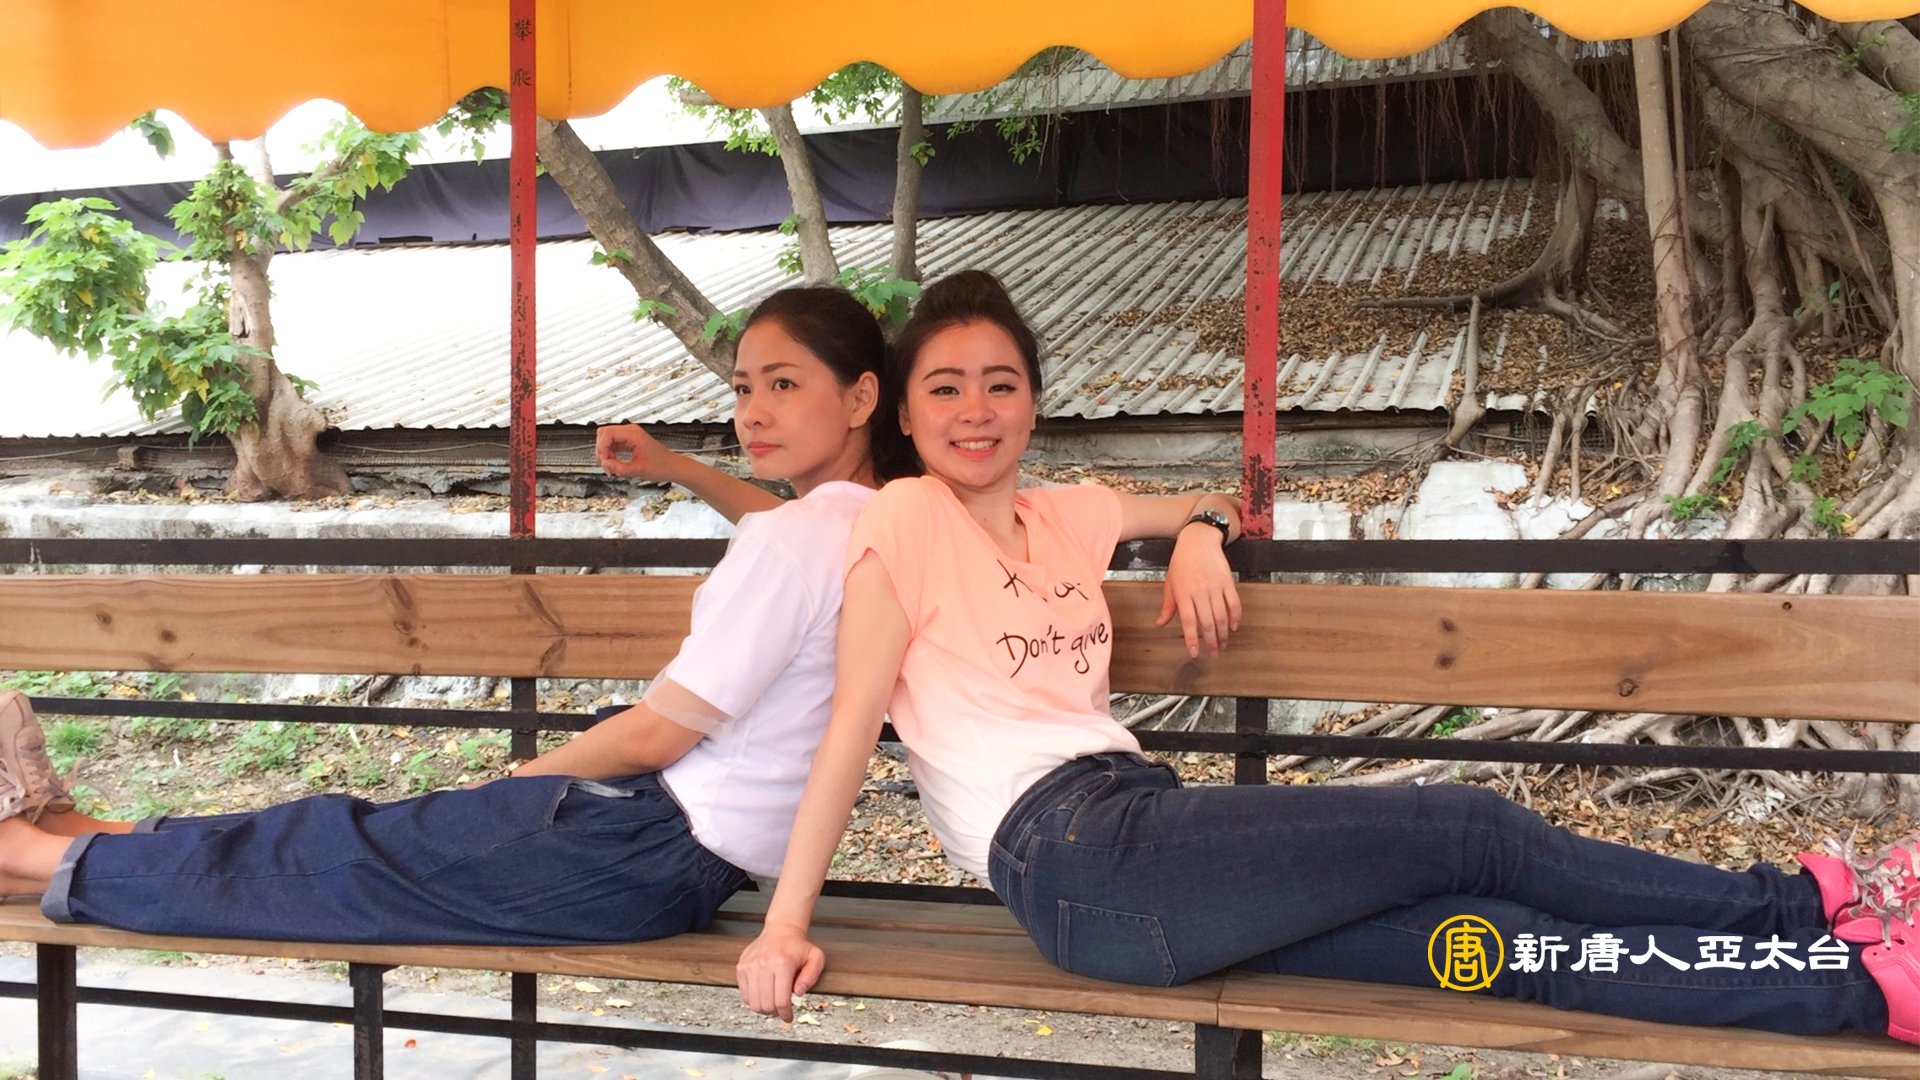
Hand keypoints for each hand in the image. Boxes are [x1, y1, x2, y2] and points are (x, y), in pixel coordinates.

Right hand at [595, 423, 679, 481]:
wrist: (672, 466)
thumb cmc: (661, 466)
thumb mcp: (637, 470)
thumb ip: (618, 468)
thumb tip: (605, 465)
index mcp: (633, 434)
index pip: (607, 434)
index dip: (602, 448)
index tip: (605, 461)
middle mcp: (630, 431)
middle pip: (604, 434)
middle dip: (601, 449)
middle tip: (606, 464)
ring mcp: (629, 435)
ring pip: (606, 439)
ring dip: (605, 453)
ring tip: (612, 466)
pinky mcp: (629, 441)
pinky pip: (613, 444)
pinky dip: (610, 453)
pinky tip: (614, 463)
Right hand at [737, 924, 826, 1021]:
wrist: (781, 930)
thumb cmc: (798, 946)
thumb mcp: (816, 958)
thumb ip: (812, 977)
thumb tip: (799, 992)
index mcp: (783, 963)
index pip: (781, 1000)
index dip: (785, 1014)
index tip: (788, 1017)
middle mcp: (764, 964)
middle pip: (766, 1004)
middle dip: (775, 1012)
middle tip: (780, 1010)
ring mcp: (750, 966)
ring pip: (753, 1002)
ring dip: (763, 1008)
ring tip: (771, 1003)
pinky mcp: (741, 967)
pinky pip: (744, 994)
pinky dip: (753, 1000)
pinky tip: (763, 995)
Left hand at [1156, 528, 1241, 657]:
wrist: (1198, 540)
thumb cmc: (1181, 562)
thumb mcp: (1170, 583)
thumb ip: (1168, 605)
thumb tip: (1160, 623)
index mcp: (1183, 593)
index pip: (1188, 622)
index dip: (1192, 640)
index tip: (1194, 653)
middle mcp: (1200, 592)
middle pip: (1207, 622)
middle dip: (1210, 642)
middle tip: (1213, 654)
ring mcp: (1215, 587)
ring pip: (1221, 616)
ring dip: (1223, 633)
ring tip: (1222, 645)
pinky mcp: (1228, 582)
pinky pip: (1234, 603)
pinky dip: (1235, 617)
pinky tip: (1233, 627)